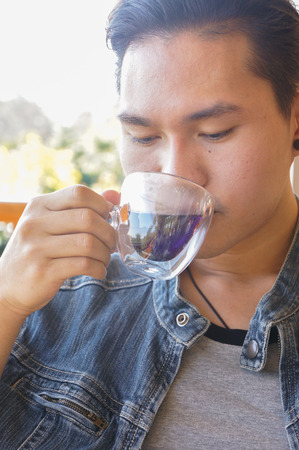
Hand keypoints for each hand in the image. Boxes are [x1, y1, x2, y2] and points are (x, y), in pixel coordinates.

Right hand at [0, 185, 116, 317]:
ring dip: (105, 253)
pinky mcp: (43, 271)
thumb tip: (115, 195)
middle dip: (108, 233)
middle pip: (88, 218)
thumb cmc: (37, 252)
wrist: (6, 287)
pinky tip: (98, 272)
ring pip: (88, 243)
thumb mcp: (50, 225)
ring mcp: (36, 247)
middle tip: (111, 244)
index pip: (79, 193)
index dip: (101, 204)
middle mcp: (34, 223)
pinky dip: (99, 269)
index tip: (107, 219)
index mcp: (38, 205)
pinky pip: (83, 264)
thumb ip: (81, 208)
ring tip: (104, 260)